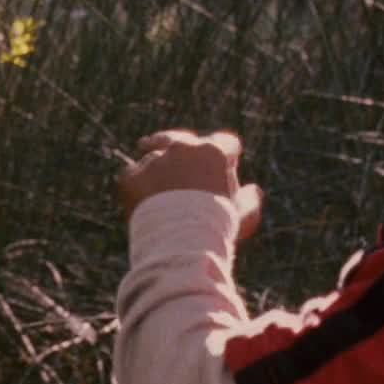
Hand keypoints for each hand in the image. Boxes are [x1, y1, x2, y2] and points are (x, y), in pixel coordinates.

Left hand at [116, 129, 262, 239]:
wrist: (180, 243)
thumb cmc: (217, 231)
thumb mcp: (243, 218)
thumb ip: (250, 202)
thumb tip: (253, 191)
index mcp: (214, 153)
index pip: (225, 142)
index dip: (227, 152)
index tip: (225, 157)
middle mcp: (183, 149)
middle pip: (181, 139)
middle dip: (178, 143)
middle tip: (168, 143)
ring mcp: (154, 160)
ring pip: (153, 156)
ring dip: (155, 165)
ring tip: (148, 166)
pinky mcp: (131, 176)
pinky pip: (132, 176)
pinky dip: (135, 185)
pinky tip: (136, 197)